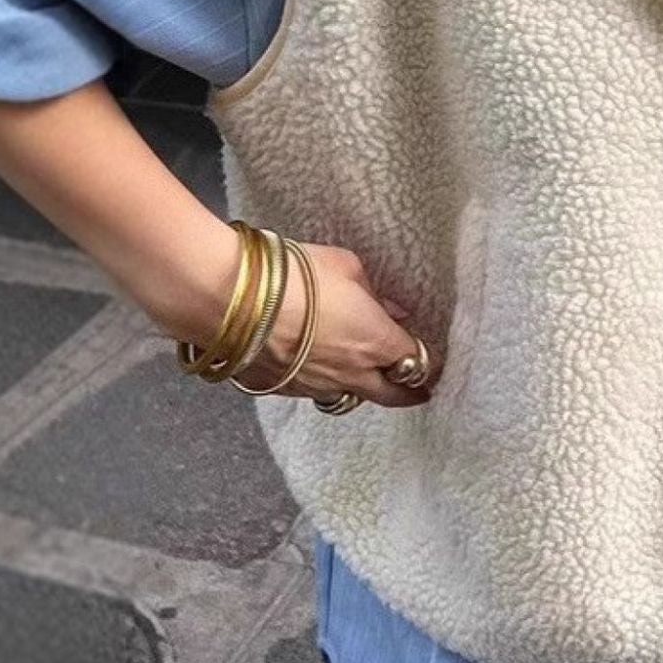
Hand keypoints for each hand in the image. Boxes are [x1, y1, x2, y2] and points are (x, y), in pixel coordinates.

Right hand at [171, 227, 444, 406]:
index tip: (432, 360)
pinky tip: (320, 366)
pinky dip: (326, 382)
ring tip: (368, 376)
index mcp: (376, 342)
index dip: (427, 360)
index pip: (416, 361)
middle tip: (420, 393)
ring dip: (364, 387)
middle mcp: (352, 373)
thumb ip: (374, 293)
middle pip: (392, 396)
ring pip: (351, 396)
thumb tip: (394, 311)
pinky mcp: (284, 391)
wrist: (230, 300)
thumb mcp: (346, 266)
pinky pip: (316, 392)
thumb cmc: (295, 274)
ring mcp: (316, 386)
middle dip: (409, 394)